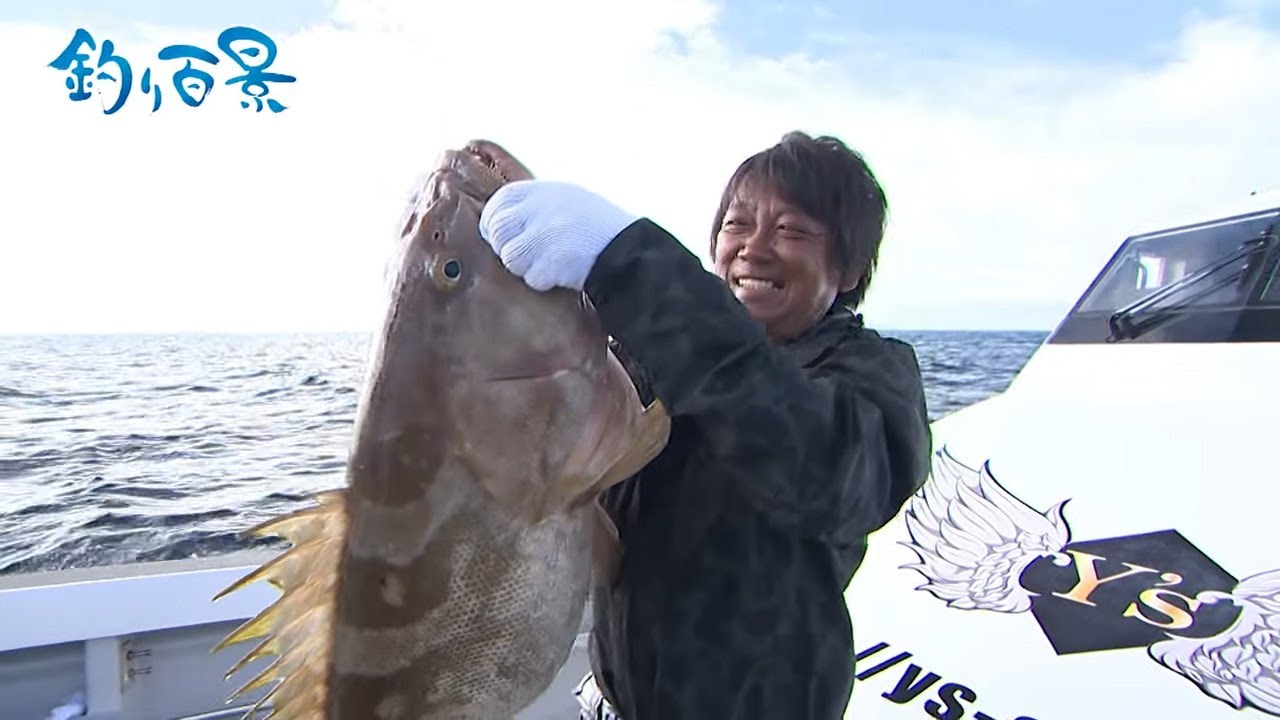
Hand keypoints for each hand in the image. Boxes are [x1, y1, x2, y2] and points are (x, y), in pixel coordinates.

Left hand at [479, 180, 637, 290]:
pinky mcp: (552, 260)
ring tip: (552, 263)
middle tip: (529, 256)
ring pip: (510, 257)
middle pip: (498, 230)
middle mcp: (540, 207)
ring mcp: (545, 233)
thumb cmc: (596, 228)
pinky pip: (532, 276)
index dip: (496, 224)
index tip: (505, 238)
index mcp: (542, 189)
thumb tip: (498, 222)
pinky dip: (544, 281)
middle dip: (508, 247)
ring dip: (526, 267)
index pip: (498, 203)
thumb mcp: (565, 200)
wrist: (630, 249)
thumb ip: (532, 207)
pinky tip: (563, 273)